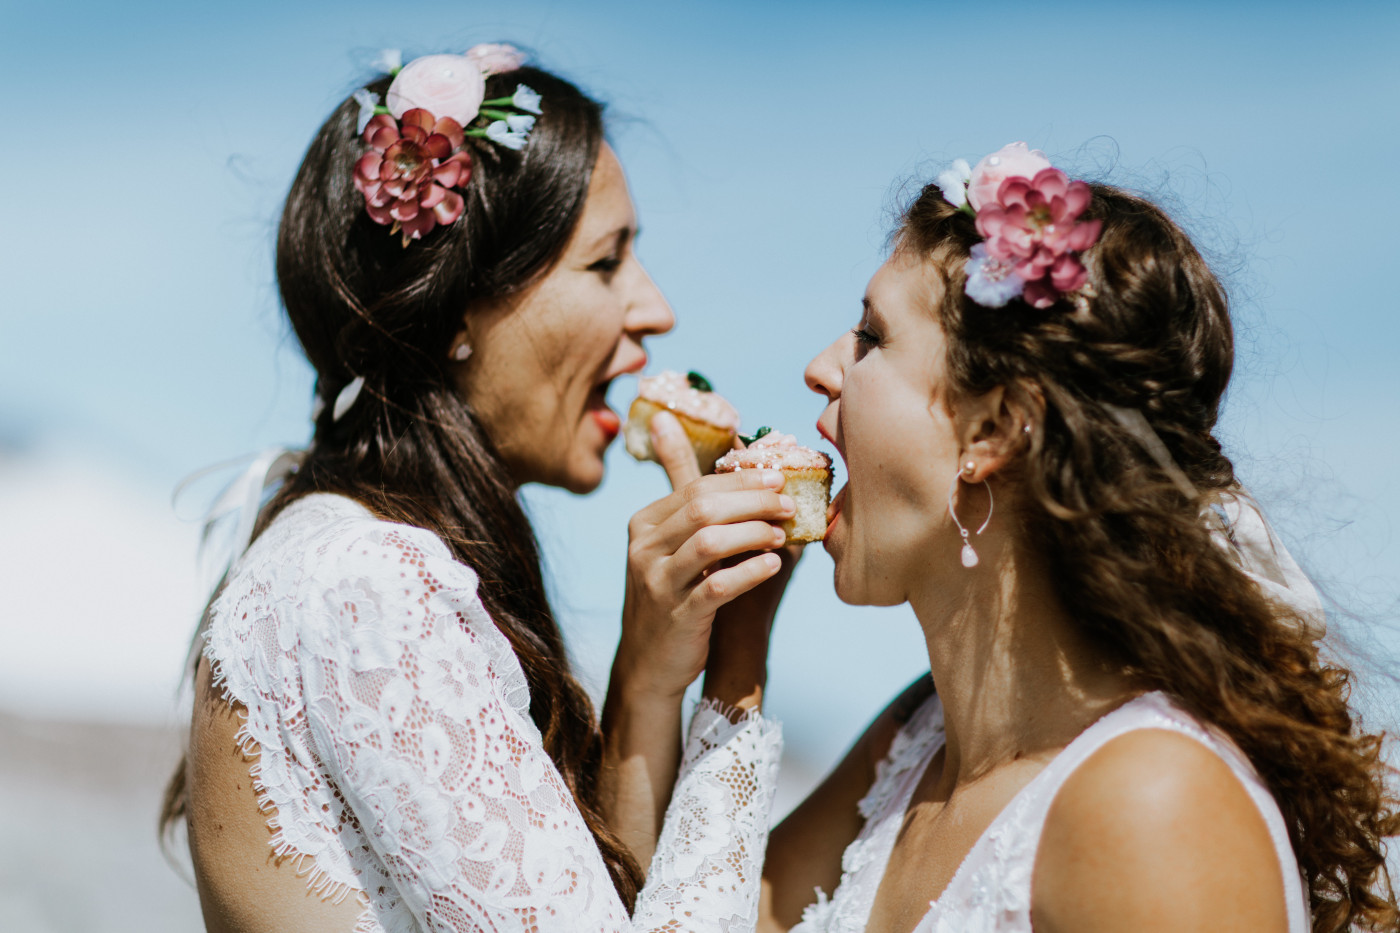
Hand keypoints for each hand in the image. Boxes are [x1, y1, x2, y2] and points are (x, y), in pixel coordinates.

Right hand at [615, 412, 794, 701]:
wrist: (650, 664)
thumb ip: (685, 489)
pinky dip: (750, 572)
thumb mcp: (674, 543)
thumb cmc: (674, 595)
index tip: (778, 477)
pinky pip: (717, 587)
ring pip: (709, 542)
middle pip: (702, 508)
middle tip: (788, 501)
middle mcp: (643, 550)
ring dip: (753, 532)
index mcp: (644, 524)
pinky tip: (774, 563)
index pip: (695, 487)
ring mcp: (657, 584)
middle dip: (752, 500)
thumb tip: (692, 426)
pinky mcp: (677, 617)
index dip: (740, 480)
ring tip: (783, 533)